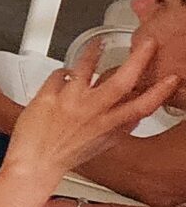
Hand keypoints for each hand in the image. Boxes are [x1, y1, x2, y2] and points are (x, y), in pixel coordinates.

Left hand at [0, 35, 180, 187]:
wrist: (34, 163)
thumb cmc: (66, 154)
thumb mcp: (102, 143)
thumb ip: (120, 127)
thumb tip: (135, 115)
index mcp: (108, 126)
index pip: (142, 108)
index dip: (160, 92)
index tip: (172, 78)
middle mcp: (91, 112)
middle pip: (121, 82)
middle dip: (138, 60)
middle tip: (147, 44)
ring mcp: (69, 102)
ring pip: (85, 67)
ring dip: (93, 52)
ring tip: (98, 44)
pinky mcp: (47, 96)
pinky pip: (59, 73)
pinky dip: (63, 71)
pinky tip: (65, 73)